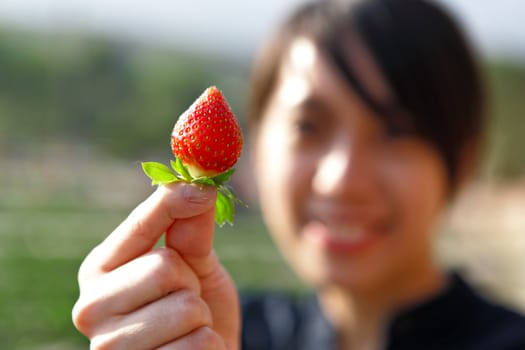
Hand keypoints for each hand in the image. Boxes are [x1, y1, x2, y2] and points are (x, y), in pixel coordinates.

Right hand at [72, 183, 239, 348]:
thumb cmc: (194, 310)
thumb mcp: (195, 265)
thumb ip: (191, 228)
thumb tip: (200, 183)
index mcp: (99, 271)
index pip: (140, 224)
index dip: (173, 203)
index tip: (203, 187)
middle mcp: (90, 308)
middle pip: (165, 267)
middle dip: (191, 284)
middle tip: (185, 301)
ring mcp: (109, 348)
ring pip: (186, 308)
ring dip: (201, 319)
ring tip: (185, 331)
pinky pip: (199, 344)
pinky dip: (208, 346)